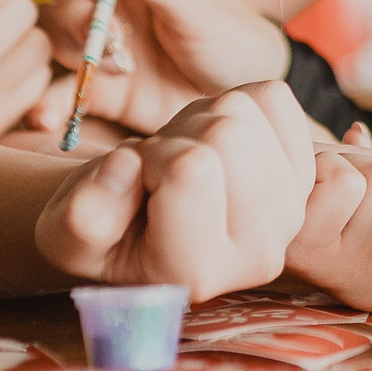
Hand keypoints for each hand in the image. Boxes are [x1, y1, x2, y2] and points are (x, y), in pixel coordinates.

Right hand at [34, 81, 316, 299]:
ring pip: (246, 112)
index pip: (192, 170)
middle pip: (227, 135)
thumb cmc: (98, 225)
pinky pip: (273, 97)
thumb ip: (86, 213)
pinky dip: (235, 102)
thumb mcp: (67, 230)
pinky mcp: (304, 172)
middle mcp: (260, 253)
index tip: (135, 184)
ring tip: (181, 157)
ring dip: (201, 120)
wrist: (134, 220)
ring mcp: (290, 212)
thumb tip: (128, 167)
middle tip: (159, 169)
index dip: (150, 158)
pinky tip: (214, 143)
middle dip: (179, 136)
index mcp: (200, 273)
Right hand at [35, 0, 291, 134]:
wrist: (239, 104)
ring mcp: (99, 33)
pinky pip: (54, 82)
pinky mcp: (93, 79)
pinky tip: (47, 115)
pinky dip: (44, 98)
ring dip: (74, 46)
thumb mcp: (205, 9)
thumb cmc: (235, 42)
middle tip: (114, 35)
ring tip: (122, 70)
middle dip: (75, 4)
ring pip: (50, 24)